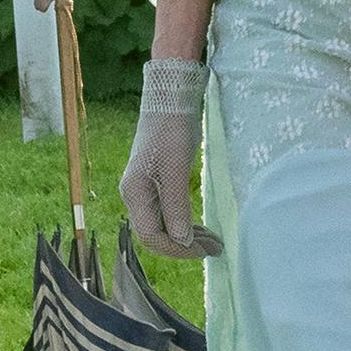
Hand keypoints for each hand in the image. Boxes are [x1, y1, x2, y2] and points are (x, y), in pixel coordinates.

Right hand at [121, 58, 219, 257]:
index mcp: (134, 193)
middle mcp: (134, 195)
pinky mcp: (155, 183)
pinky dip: (184, 223)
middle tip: (216, 248)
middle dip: (185, 245)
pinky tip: (200, 227)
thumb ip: (175, 206)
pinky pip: (166, 213)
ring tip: (213, 241)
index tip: (206, 250)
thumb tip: (180, 241)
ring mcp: (143, 190)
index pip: (152, 236)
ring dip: (186, 236)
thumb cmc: (172, 131)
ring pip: (162, 226)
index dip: (178, 249)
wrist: (169, 100)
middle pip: (156, 234)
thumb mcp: (176, 169)